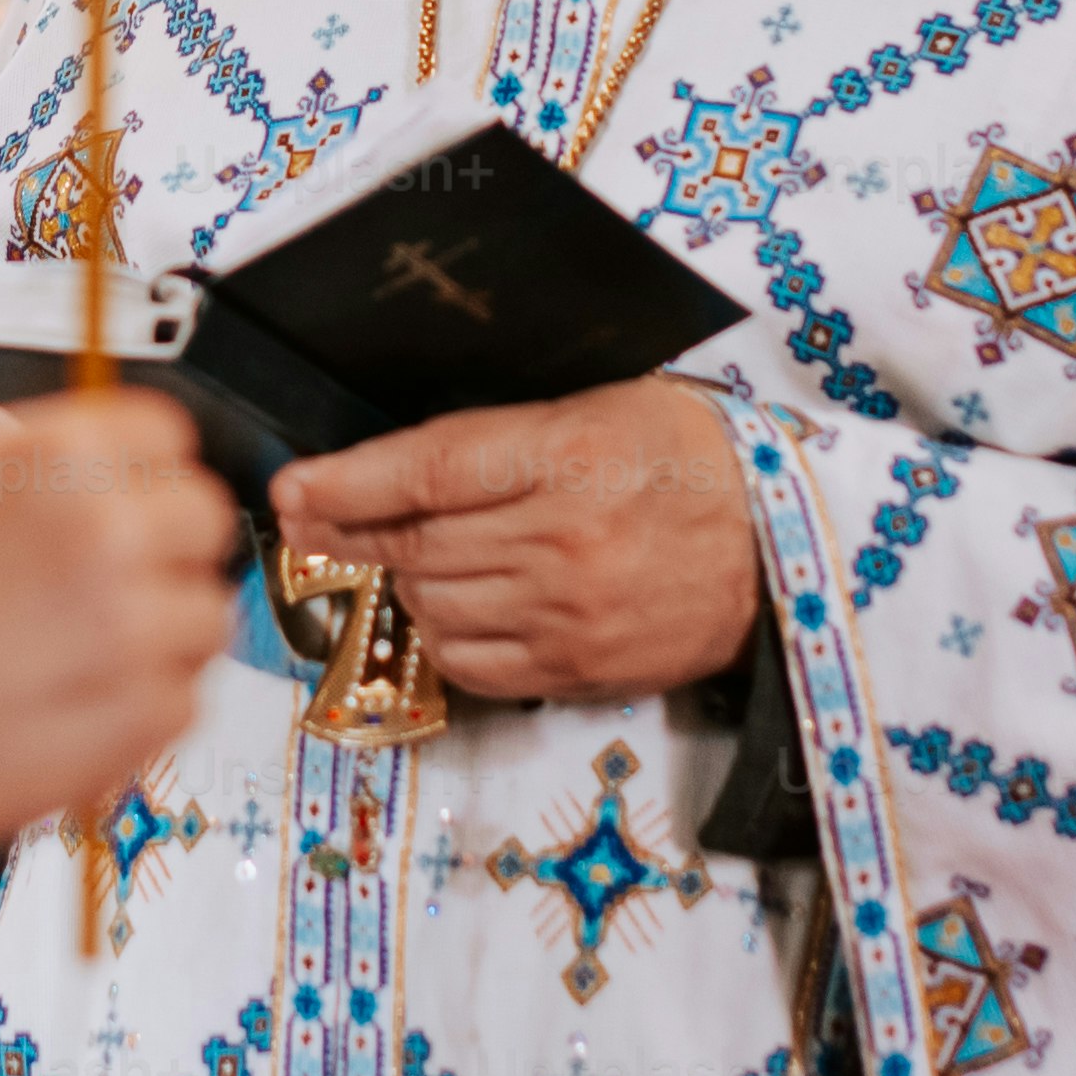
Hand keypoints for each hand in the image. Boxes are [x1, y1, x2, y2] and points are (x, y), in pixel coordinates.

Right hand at [0, 391, 237, 978]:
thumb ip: (43, 484)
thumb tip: (110, 479)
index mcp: (55, 457)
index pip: (167, 432)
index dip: (150, 474)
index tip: (136, 503)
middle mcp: (107, 526)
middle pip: (205, 517)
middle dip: (172, 551)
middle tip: (122, 588)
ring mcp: (138, 620)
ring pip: (208, 614)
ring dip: (166, 635)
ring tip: (89, 661)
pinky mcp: (149, 710)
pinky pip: (186, 696)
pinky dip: (146, 708)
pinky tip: (78, 709)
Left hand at [271, 378, 754, 703]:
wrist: (782, 546)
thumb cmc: (691, 459)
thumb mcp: (605, 406)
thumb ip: (507, 434)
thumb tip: (397, 465)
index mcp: (574, 455)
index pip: (428, 472)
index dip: (347, 481)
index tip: (293, 487)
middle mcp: (566, 539)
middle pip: (418, 543)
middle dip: (358, 531)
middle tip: (325, 519)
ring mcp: (571, 613)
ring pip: (433, 605)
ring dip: (406, 581)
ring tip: (418, 555)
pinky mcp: (580, 670)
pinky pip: (471, 665)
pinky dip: (443, 637)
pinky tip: (454, 607)